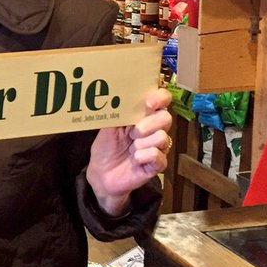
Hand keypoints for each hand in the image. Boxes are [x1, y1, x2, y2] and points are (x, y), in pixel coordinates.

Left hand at [86, 87, 172, 216]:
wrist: (101, 173)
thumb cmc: (106, 147)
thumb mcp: (108, 126)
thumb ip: (118, 111)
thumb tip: (122, 93)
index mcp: (144, 116)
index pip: (162, 100)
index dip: (160, 98)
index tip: (149, 103)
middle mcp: (154, 130)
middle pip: (165, 117)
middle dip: (147, 124)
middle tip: (132, 133)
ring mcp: (157, 147)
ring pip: (163, 137)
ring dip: (142, 143)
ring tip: (131, 149)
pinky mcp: (157, 165)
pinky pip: (158, 156)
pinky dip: (143, 156)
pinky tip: (135, 160)